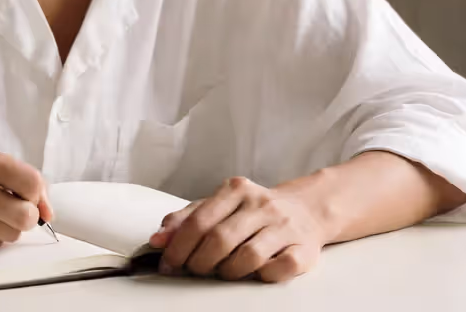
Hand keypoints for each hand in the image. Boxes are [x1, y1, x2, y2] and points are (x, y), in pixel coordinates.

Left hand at [149, 176, 326, 281]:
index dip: (178, 246)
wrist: (306, 209)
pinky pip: (279, 269)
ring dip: (228, 272)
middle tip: (195, 270)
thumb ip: (186, 219)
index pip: (199, 220)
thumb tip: (158, 239)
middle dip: (200, 262)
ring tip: (224, 272)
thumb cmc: (254, 211)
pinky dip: (262, 276)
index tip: (168, 263)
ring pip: (249, 256)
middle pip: (220, 239)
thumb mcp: (218, 206)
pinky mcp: (304, 249)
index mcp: (236, 189)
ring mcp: (284, 226)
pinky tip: (255, 272)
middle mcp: (261, 204)